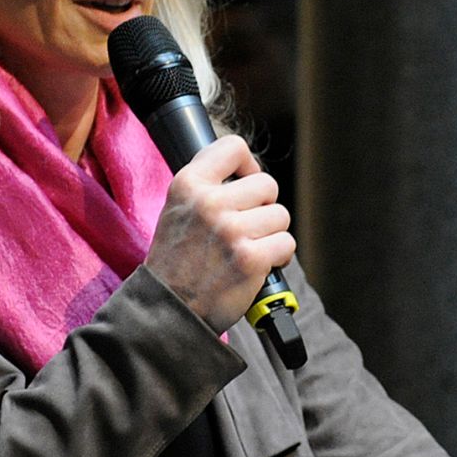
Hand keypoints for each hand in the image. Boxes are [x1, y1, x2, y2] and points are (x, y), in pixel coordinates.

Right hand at [143, 135, 294, 330]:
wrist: (169, 308)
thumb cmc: (176, 261)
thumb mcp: (177, 208)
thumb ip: (207, 185)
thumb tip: (248, 172)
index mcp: (188, 184)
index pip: (234, 147)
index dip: (248, 166)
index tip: (246, 182)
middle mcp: (209, 202)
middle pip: (267, 185)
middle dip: (264, 208)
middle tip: (247, 228)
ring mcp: (230, 230)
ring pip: (281, 216)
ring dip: (272, 234)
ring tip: (250, 248)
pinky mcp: (250, 258)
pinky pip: (286, 243)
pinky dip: (279, 256)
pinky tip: (259, 265)